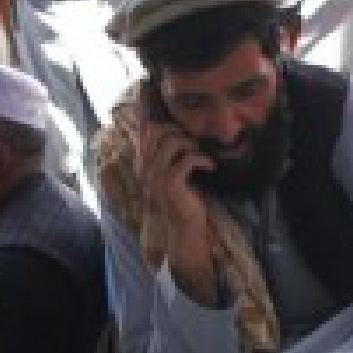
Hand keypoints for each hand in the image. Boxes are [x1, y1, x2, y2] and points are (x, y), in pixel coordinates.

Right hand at [135, 97, 212, 234]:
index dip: (165, 124)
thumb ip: (168, 155)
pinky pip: (188, 159)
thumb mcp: (172, 174)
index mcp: (142, 164)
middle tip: (193, 145)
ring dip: (191, 145)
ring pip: (172, 142)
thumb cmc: (182, 200)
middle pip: (158, 131)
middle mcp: (145, 169)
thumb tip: (174, 129)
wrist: (184, 229)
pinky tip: (210, 167)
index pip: (146, 130)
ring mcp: (156, 177)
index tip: (182, 131)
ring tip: (201, 156)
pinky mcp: (171, 184)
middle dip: (179, 132)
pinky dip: (203, 159)